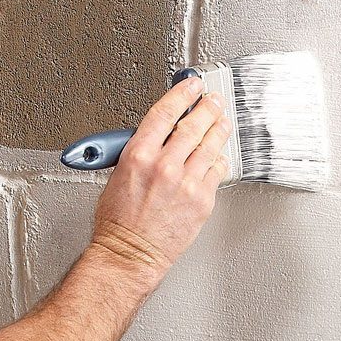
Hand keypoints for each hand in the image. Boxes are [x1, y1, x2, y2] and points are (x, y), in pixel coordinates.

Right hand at [90, 75, 231, 285]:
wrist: (130, 254)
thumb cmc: (118, 222)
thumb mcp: (117, 174)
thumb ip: (139, 151)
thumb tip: (158, 136)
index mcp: (139, 155)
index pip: (166, 112)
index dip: (182, 94)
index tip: (191, 85)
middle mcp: (165, 166)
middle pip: (194, 124)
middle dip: (207, 107)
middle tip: (213, 99)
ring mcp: (187, 183)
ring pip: (211, 145)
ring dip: (219, 128)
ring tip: (222, 120)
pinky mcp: (202, 201)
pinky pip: (217, 171)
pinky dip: (219, 160)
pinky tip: (219, 155)